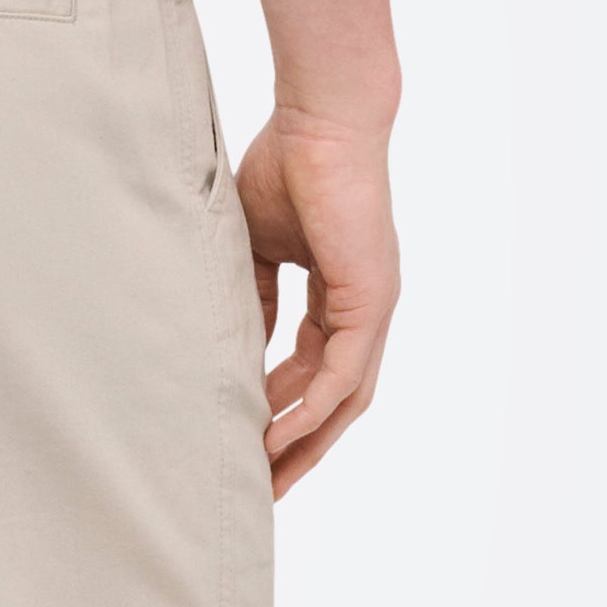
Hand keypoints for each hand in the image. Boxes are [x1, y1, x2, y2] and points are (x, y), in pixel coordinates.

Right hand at [231, 108, 398, 496]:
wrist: (320, 121)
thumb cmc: (287, 163)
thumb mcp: (257, 243)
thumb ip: (252, 292)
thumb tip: (233, 340)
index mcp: (340, 292)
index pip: (314, 367)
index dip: (282, 408)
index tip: (246, 439)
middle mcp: (364, 308)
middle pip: (336, 398)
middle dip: (299, 444)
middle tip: (262, 485)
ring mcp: (372, 307)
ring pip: (344, 398)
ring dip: (306, 442)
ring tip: (267, 480)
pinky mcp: (369, 302)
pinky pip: (342, 375)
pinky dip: (311, 411)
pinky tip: (276, 437)